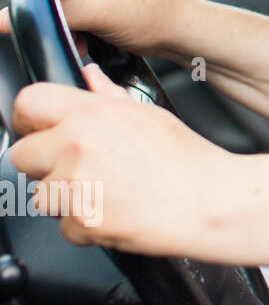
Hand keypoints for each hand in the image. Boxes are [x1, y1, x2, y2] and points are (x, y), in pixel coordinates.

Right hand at [0, 0, 185, 58]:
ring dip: (59, 24)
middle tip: (72, 24)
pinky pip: (60, 12)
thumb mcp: (91, 11)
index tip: (52, 6)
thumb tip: (2, 20)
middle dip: (46, 10)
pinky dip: (68, 29)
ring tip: (83, 35)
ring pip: (44, 2)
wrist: (175, 30)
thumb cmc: (146, 13)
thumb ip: (47, 12)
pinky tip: (86, 39)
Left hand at [7, 63, 232, 256]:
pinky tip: (116, 214)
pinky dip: (85, 227)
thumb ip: (109, 96)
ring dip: (65, 199)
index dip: (31, 120)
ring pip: (41, 195)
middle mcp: (78, 145)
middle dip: (45, 165)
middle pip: (22, 155)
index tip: (39, 130)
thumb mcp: (151, 116)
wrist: (211, 203)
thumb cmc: (189, 162)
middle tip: (81, 170)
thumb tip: (91, 77)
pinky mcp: (80, 221)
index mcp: (94, 113)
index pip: (29, 103)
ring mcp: (76, 185)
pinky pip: (64, 227)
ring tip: (108, 194)